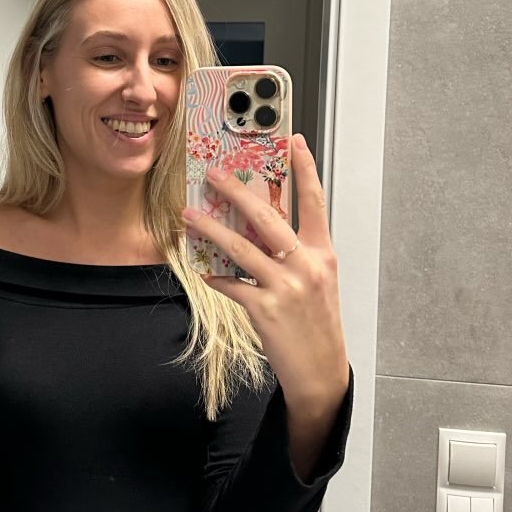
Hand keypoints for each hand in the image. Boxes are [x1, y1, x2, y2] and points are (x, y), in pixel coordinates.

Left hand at [181, 134, 349, 414]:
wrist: (321, 371)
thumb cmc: (317, 324)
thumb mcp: (317, 282)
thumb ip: (295, 254)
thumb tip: (260, 228)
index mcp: (322, 254)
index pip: (313, 203)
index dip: (304, 170)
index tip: (293, 141)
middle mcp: (306, 265)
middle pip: (268, 217)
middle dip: (239, 192)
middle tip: (216, 174)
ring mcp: (285, 287)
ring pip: (241, 247)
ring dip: (211, 228)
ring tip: (189, 214)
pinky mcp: (265, 309)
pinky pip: (231, 285)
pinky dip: (215, 276)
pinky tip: (202, 270)